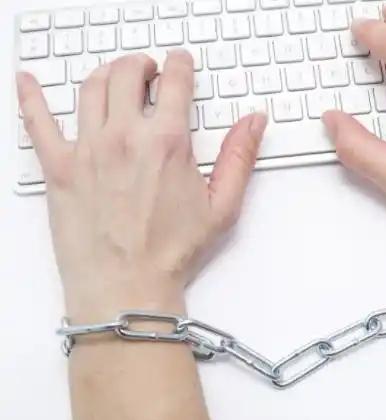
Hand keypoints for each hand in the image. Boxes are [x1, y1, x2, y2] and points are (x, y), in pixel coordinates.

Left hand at [17, 51, 266, 319]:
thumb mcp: (222, 205)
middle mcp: (125, 137)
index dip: (179, 64)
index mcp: (167, 142)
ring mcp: (88, 149)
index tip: (179, 62)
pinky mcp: (58, 167)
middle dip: (141, 64)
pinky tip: (28, 82)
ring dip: (105, 72)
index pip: (174, 81)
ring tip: (113, 78)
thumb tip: (254, 121)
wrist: (127, 288)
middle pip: (128, 74)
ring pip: (91, 87)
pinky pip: (38, 121)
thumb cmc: (172, 252)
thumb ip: (239, 156)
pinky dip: (31, 96)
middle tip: (147, 70)